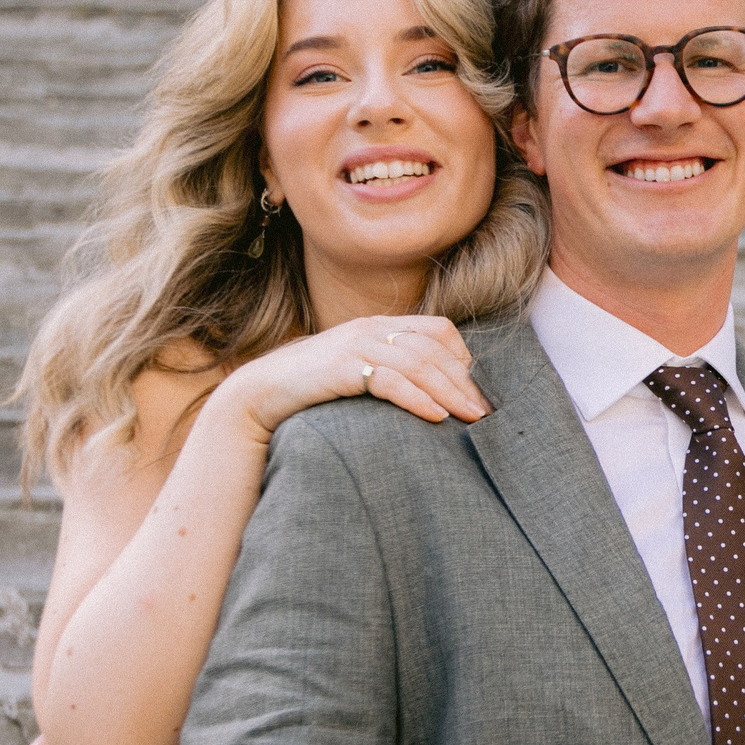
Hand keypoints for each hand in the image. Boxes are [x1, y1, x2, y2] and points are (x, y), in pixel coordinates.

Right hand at [221, 315, 488, 443]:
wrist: (258, 396)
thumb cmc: (313, 393)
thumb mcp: (357, 375)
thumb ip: (390, 374)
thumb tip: (433, 398)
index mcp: (378, 326)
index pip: (439, 331)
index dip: (464, 360)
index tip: (479, 394)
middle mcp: (370, 329)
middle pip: (435, 348)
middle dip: (466, 381)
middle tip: (486, 413)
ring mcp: (355, 345)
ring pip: (419, 363)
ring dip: (451, 391)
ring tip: (472, 418)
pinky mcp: (340, 368)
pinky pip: (390, 380)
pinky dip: (418, 398)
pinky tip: (436, 417)